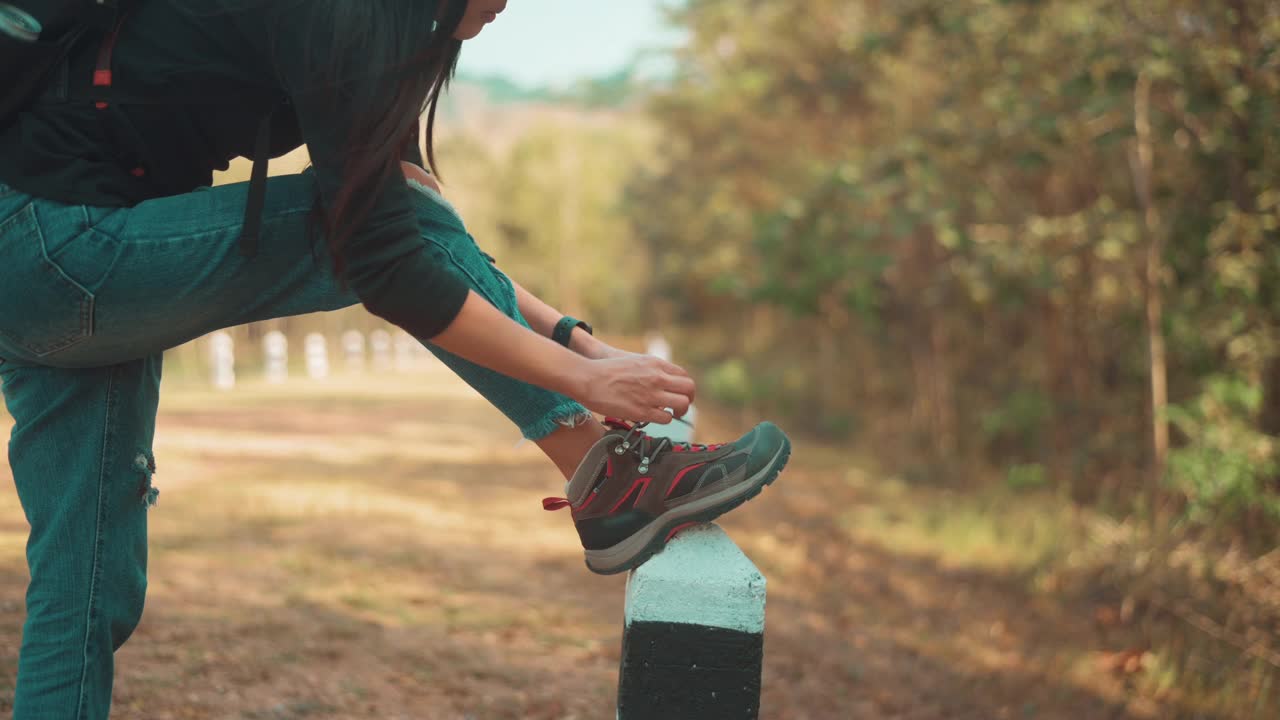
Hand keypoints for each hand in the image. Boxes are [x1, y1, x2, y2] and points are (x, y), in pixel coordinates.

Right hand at [577, 354, 696, 424]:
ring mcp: (651, 394)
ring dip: (679, 411)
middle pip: (689, 388)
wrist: (589, 378)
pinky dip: (665, 419)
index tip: (679, 393)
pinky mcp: (642, 411)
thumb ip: (651, 369)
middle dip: (688, 398)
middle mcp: (657, 377)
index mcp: (655, 363)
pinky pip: (666, 418)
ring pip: (682, 404)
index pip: (684, 375)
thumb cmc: (607, 370)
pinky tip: (656, 417)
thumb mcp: (634, 361)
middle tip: (681, 406)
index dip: (684, 387)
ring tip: (672, 414)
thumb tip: (662, 379)